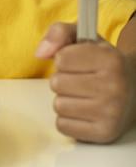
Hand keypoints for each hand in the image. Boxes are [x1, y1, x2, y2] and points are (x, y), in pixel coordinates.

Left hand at [35, 22, 135, 143]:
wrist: (133, 91)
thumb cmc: (103, 64)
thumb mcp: (85, 39)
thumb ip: (59, 33)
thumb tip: (40, 53)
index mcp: (111, 60)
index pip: (61, 58)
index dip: (65, 59)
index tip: (81, 62)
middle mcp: (114, 87)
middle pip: (57, 83)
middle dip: (64, 80)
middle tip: (81, 81)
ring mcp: (111, 113)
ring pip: (58, 105)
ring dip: (65, 100)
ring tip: (83, 96)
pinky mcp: (103, 133)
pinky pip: (62, 125)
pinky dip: (68, 119)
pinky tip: (84, 111)